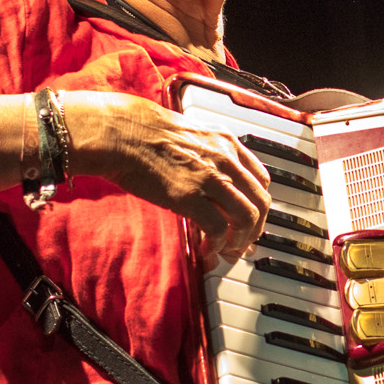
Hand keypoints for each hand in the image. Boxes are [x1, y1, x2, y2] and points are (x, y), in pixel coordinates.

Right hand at [66, 91, 270, 258]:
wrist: (122, 133)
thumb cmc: (146, 133)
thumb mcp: (192, 135)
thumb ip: (210, 155)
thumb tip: (213, 180)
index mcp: (227, 143)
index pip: (261, 179)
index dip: (259, 204)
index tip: (252, 219)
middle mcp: (226, 160)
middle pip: (260, 202)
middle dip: (255, 228)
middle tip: (244, 243)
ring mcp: (210, 178)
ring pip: (246, 218)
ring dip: (240, 240)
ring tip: (228, 251)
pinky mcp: (190, 197)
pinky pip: (218, 229)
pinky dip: (218, 245)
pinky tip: (209, 250)